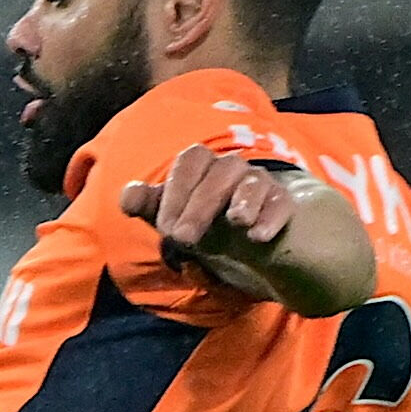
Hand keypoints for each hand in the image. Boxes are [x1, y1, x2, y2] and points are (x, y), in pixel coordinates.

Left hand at [119, 146, 299, 291]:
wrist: (242, 250)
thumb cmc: (201, 226)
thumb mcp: (172, 220)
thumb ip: (149, 207)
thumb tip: (128, 197)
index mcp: (202, 168)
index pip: (190, 161)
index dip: (175, 190)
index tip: (165, 228)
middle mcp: (232, 170)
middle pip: (220, 172)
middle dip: (199, 205)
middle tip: (183, 238)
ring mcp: (260, 185)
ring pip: (254, 181)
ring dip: (243, 201)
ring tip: (236, 223)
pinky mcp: (282, 205)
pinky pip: (281, 203)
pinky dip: (271, 217)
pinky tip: (258, 235)